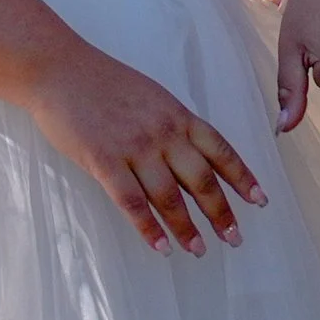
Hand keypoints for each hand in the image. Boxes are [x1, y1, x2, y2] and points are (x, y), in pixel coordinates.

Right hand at [30, 45, 266, 257]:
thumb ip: (173, 126)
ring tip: (199, 250)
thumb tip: (193, 159)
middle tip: (235, 238)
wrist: (61, 69)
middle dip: (221, 212)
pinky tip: (161, 247)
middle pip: (201, 180)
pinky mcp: (104, 161)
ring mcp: (134, 147)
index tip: (259, 201)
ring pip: (170, 196)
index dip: (242, 178)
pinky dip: (149, 229)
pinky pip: (132, 202)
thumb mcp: (152, 97)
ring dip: (187, 228)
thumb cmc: (104, 83)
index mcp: (178, 115)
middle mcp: (164, 133)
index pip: (221, 150)